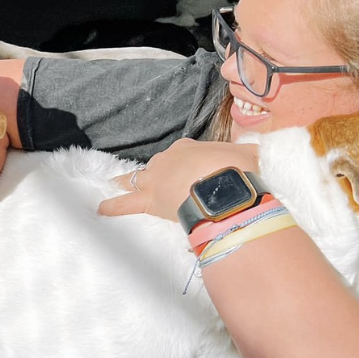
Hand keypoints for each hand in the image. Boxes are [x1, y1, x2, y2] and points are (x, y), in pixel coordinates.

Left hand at [98, 138, 259, 220]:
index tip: (192, 171)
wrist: (223, 186)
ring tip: (114, 184)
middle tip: (159, 182)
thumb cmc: (237, 170)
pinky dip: (113, 206)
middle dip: (158, 174)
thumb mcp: (249, 154)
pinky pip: (125, 204)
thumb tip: (258, 150)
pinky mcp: (150, 201)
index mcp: (188, 148)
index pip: (182, 154)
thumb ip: (249, 153)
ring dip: (125, 183)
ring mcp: (155, 179)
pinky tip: (100, 209)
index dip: (185, 164)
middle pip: (158, 167)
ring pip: (135, 180)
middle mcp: (167, 160)